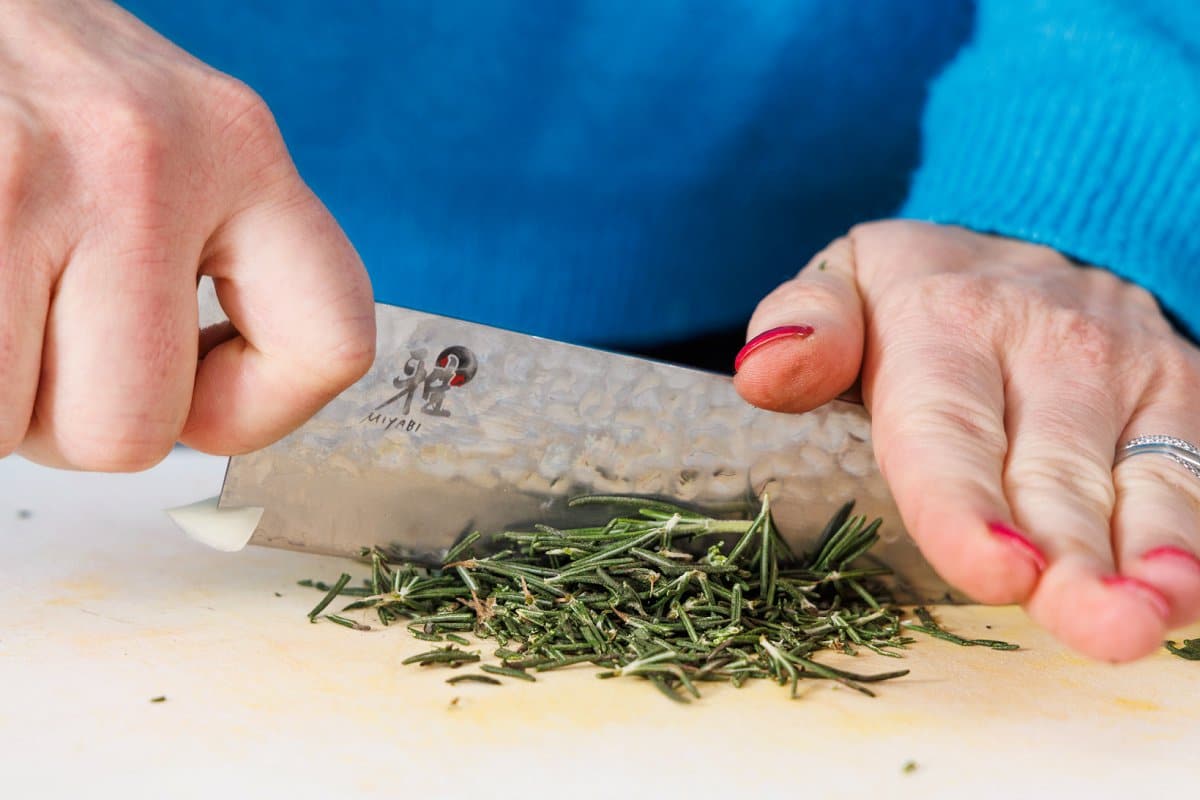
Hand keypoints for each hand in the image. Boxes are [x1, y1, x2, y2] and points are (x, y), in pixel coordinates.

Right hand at [0, 0, 374, 469]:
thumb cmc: (29, 84)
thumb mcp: (160, 144)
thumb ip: (201, 258)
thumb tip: (187, 416)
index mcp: (240, 147)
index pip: (332, 343)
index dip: (255, 409)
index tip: (195, 389)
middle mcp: (150, 158)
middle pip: (141, 430)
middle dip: (80, 422)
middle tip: (46, 347)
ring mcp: (33, 179)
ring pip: (35, 431)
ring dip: (4, 405)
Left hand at [734, 220, 1199, 661]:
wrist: (1038, 230)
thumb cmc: (919, 291)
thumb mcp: (848, 279)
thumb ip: (808, 324)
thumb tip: (764, 374)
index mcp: (945, 324)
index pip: (948, 430)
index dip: (966, 507)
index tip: (994, 571)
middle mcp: (1048, 345)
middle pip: (1051, 473)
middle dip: (1070, 557)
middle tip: (1093, 625)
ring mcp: (1127, 371)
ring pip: (1140, 479)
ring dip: (1150, 555)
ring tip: (1147, 618)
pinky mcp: (1184, 393)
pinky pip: (1194, 472)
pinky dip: (1193, 533)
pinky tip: (1188, 590)